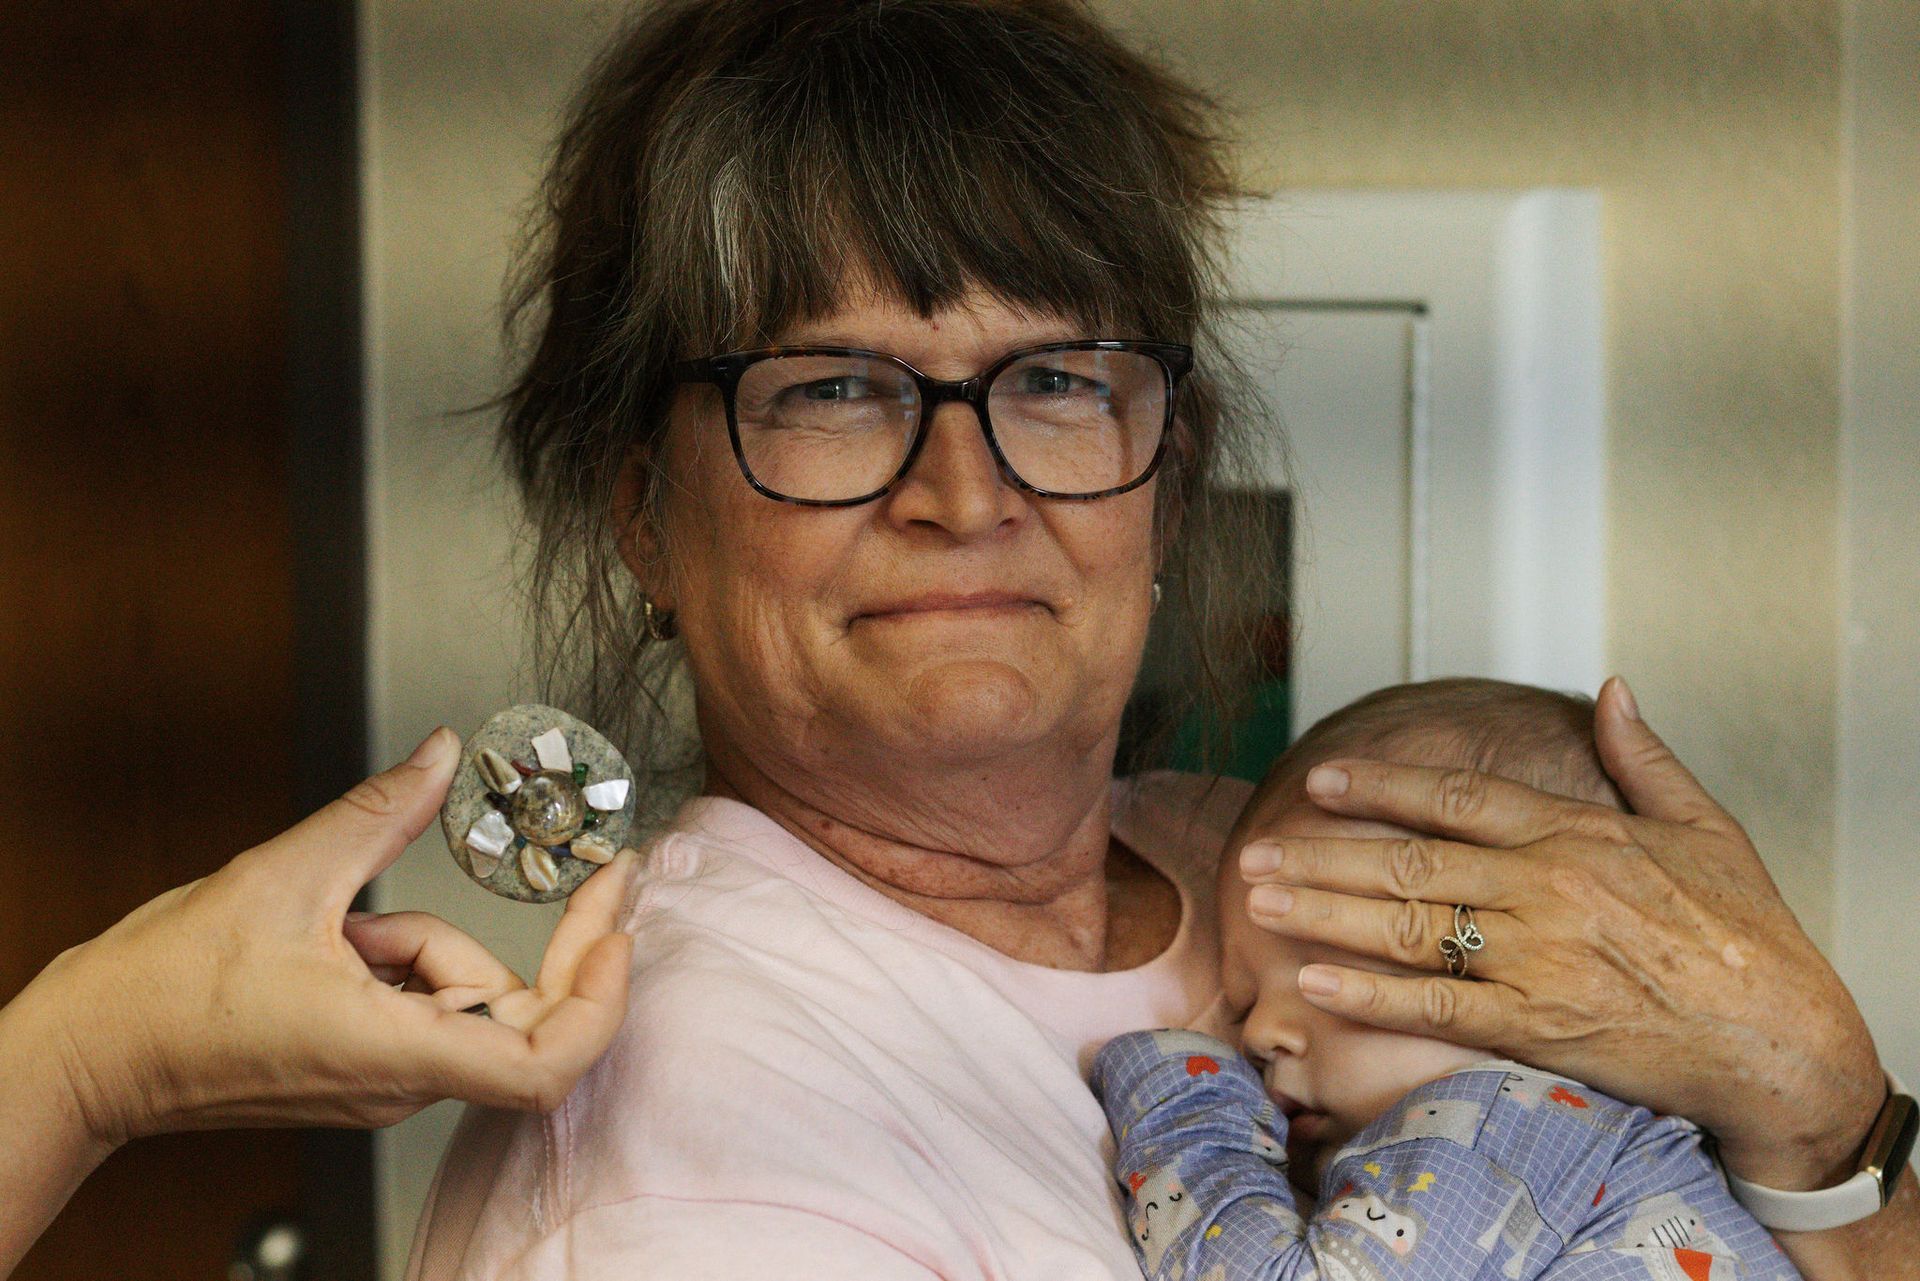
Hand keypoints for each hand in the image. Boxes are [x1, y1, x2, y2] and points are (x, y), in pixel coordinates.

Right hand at [14, 728, 636, 1143]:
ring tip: (342, 922)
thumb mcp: (284, 877)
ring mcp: (386, 1078)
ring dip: (431, 940)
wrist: (90, 1056)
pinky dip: (404, 955)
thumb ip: (379, 812)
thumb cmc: (164, 996)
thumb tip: (440, 754)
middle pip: (524, 1016)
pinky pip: (427, 1002)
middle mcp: (402, 1079)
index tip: (621, 935)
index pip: (543, 1064)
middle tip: (601, 876)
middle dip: (554, 943)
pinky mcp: (368, 1065)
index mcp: (394, 1051)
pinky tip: (339, 937)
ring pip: (467, 995)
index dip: (600, 1004)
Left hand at [1235, 677, 1882, 1190]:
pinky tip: (1316, 983)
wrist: (1778, 1040)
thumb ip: (1643, 756)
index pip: (1457, 799)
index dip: (1382, 787)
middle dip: (1322, 856)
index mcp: (1576, 835)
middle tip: (1257, 852)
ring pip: (1407, 931)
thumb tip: (1610, 688)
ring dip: (1325, 915)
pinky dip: (1371, 996)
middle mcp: (1545, 891)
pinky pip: (1435, 1009)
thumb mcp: (1704, 825)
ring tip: (1260, 904)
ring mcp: (1536, 961)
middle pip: (1409, 865)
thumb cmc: (1745, 932)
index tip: (1321, 780)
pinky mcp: (1536, 1028)